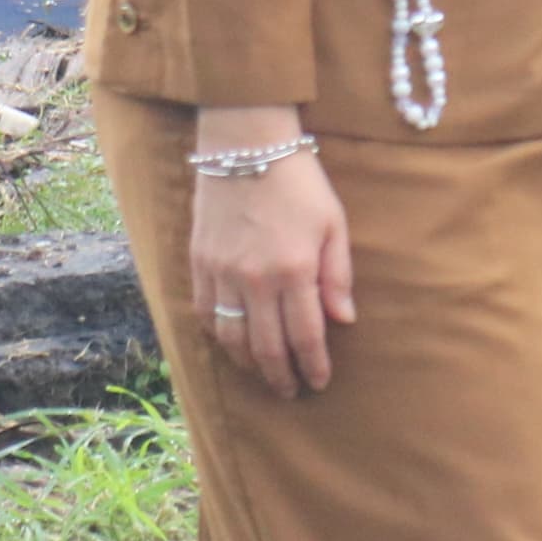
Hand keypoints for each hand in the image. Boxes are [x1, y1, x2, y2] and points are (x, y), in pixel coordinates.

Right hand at [190, 108, 352, 397]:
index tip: (319, 383)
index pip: (305, 334)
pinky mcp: (199, 265)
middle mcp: (254, 279)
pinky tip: (234, 345)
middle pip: (265, 346)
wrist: (246, 148)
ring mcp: (221, 273)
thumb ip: (337, 276)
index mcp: (294, 270)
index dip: (312, 364)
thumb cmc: (300, 184)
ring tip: (265, 376)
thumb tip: (343, 320)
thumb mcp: (334, 225)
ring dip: (248, 364)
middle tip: (291, 392)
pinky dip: (220, 337)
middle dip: (280, 375)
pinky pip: (206, 314)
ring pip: (231, 337)